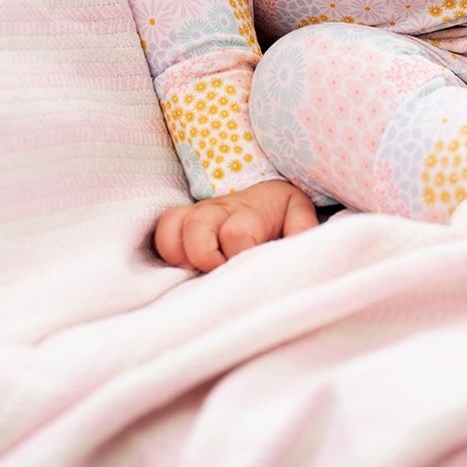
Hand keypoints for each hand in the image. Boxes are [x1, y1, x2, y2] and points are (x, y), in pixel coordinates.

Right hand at [153, 179, 318, 272]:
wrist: (264, 191)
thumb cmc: (280, 212)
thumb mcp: (299, 213)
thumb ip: (302, 228)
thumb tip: (301, 247)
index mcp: (250, 212)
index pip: (236, 232)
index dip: (239, 255)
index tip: (249, 272)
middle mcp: (219, 210)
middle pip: (197, 226)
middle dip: (205, 256)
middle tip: (221, 274)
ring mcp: (198, 213)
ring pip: (174, 225)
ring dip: (182, 254)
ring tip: (199, 272)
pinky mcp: (184, 221)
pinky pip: (163, 229)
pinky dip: (168, 249)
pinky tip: (185, 268)